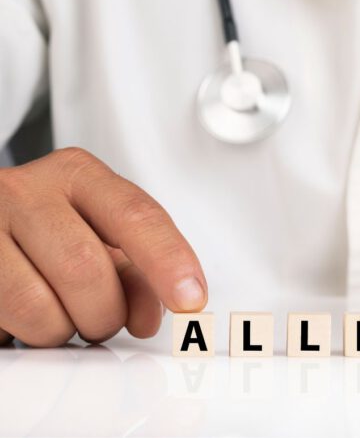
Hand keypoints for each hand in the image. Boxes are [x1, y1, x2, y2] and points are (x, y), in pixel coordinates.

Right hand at [0, 148, 206, 346]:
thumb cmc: (52, 228)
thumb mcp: (100, 235)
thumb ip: (137, 272)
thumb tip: (150, 316)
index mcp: (77, 174)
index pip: (136, 216)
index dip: (168, 262)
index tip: (191, 299)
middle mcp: (25, 191)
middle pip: (86, 269)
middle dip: (106, 314)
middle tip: (104, 320)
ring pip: (37, 307)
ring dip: (61, 331)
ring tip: (60, 316)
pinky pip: (1, 324)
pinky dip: (23, 334)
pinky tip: (25, 315)